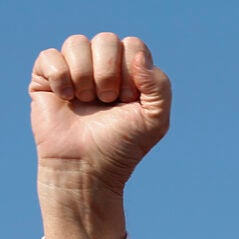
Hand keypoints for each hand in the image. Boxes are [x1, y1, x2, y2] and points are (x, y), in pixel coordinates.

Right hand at [30, 33, 170, 238]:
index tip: (128, 100)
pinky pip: (50, 56)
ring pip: (77, 42)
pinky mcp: (46, 78)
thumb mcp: (155, 119)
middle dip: (109, 73)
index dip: (131, 71)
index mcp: (130, 72)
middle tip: (107, 101)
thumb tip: (138, 55)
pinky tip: (65, 99)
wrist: (87, 167)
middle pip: (106, 39)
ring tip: (87, 101)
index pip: (133, 44)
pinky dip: (61, 78)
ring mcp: (73, 70)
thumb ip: (160, 86)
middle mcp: (101, 66)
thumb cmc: (123, 145)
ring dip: (85, 76)